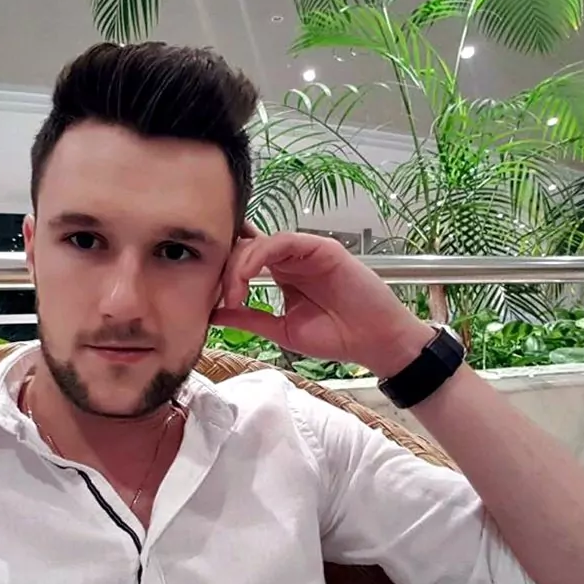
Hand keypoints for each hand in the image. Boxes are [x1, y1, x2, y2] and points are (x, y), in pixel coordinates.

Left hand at [211, 224, 433, 375]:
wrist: (374, 342)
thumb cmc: (337, 337)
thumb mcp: (281, 330)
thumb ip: (249, 319)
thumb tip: (214, 314)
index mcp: (282, 274)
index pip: (244, 260)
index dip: (223, 274)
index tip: (208, 299)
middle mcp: (292, 259)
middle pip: (246, 247)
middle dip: (225, 268)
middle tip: (216, 295)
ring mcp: (306, 251)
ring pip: (259, 242)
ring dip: (238, 266)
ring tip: (232, 294)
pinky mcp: (321, 247)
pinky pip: (282, 241)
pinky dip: (258, 257)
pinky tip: (247, 279)